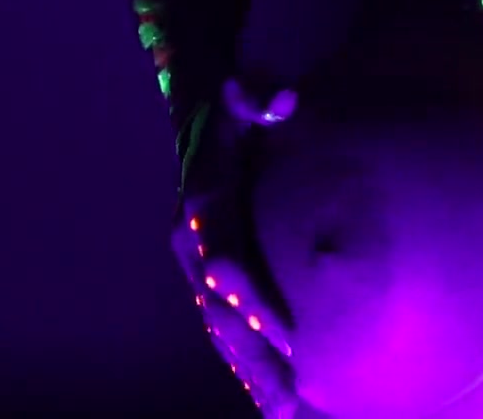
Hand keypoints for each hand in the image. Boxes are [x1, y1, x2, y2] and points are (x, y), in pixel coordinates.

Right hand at [170, 78, 300, 417]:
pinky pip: (224, 328)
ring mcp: (196, 265)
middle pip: (221, 308)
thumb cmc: (235, 110)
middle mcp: (192, 240)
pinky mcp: (207, 279)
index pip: (227, 257)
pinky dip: (245, 364)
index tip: (286, 330)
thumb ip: (260, 97)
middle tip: (290, 394)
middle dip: (254, 354)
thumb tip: (283, 98)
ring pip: (220, 328)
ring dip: (250, 372)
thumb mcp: (245, 95)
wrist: (199, 118)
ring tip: (285, 412)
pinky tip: (273, 399)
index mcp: (203, 203)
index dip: (253, 296)